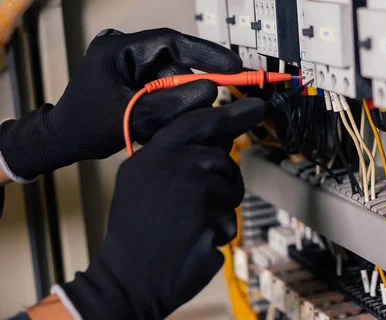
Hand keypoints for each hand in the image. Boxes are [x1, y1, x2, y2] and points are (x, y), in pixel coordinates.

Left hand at [0, 28, 241, 180]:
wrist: (61, 141)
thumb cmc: (87, 127)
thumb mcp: (133, 116)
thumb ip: (173, 103)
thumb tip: (211, 91)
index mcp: (119, 48)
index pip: (171, 41)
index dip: (206, 53)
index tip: (233, 66)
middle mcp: (126, 50)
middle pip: (174, 63)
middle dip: (189, 86)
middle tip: (205, 107)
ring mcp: (130, 65)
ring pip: (172, 78)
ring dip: (178, 100)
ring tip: (168, 122)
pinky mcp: (134, 80)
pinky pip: (163, 88)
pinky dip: (170, 104)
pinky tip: (162, 120)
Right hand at [61, 98, 265, 319]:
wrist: (126, 280)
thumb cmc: (137, 230)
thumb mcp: (143, 180)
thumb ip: (178, 155)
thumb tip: (223, 137)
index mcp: (155, 153)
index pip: (200, 123)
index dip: (231, 113)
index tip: (257, 107)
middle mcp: (174, 166)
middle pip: (222, 160)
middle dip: (220, 181)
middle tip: (197, 206)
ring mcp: (193, 194)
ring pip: (231, 190)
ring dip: (219, 210)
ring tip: (188, 225)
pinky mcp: (208, 222)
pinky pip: (229, 221)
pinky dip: (216, 234)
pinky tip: (192, 242)